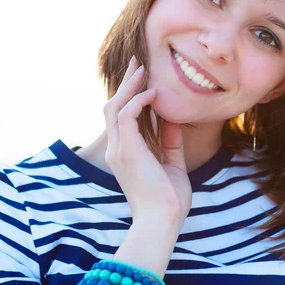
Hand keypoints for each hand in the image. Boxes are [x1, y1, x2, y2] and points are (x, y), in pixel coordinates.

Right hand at [103, 57, 191, 227]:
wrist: (162, 222)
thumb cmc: (168, 200)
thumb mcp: (172, 164)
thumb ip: (170, 142)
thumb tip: (172, 120)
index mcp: (123, 153)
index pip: (121, 117)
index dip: (129, 95)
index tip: (141, 78)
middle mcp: (116, 149)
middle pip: (113, 107)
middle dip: (125, 83)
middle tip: (137, 63)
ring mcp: (118, 149)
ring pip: (115, 107)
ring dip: (129, 87)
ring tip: (142, 69)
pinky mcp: (127, 150)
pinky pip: (126, 115)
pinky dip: (139, 101)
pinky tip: (153, 93)